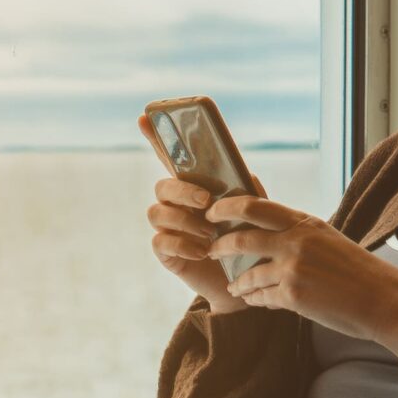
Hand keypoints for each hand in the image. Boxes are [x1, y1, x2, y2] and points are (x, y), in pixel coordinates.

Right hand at [142, 117, 265, 312]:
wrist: (246, 280)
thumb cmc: (248, 238)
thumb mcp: (253, 210)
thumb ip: (246, 188)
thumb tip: (238, 171)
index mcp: (194, 186)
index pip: (170, 158)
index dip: (155, 137)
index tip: (144, 117)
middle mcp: (176, 203)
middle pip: (162, 186)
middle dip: (183, 191)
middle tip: (207, 202)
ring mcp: (168, 227)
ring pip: (157, 212)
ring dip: (184, 220)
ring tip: (210, 234)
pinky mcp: (166, 252)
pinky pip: (161, 241)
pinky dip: (182, 244)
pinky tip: (202, 251)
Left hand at [208, 194, 397, 352]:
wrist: (382, 300)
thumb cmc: (359, 271)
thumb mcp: (328, 240)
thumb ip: (299, 234)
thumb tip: (272, 233)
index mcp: (305, 222)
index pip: (256, 206)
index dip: (227, 207)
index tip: (212, 211)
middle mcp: (296, 241)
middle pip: (242, 237)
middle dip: (219, 245)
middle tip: (209, 250)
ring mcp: (293, 268)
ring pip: (248, 273)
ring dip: (237, 281)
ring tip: (232, 285)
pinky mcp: (293, 295)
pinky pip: (261, 297)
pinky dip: (254, 299)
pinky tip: (252, 301)